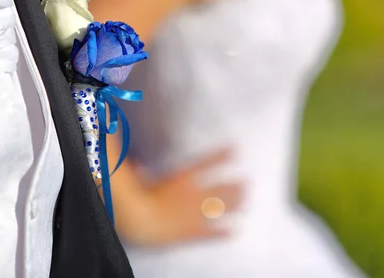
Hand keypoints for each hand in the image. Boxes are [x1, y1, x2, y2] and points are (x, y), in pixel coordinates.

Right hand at [118, 149, 242, 246]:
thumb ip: (139, 173)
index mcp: (182, 178)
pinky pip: (212, 232)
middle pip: (221, 188)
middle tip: (248, 184)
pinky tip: (235, 232)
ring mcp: (195, 213)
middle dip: (236, 187)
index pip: (206, 163)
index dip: (221, 156)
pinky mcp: (192, 231)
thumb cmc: (135, 198)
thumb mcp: (138, 181)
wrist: (141, 220)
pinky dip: (224, 233)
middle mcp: (194, 194)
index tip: (235, 150)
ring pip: (221, 207)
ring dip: (235, 205)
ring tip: (246, 202)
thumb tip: (136, 166)